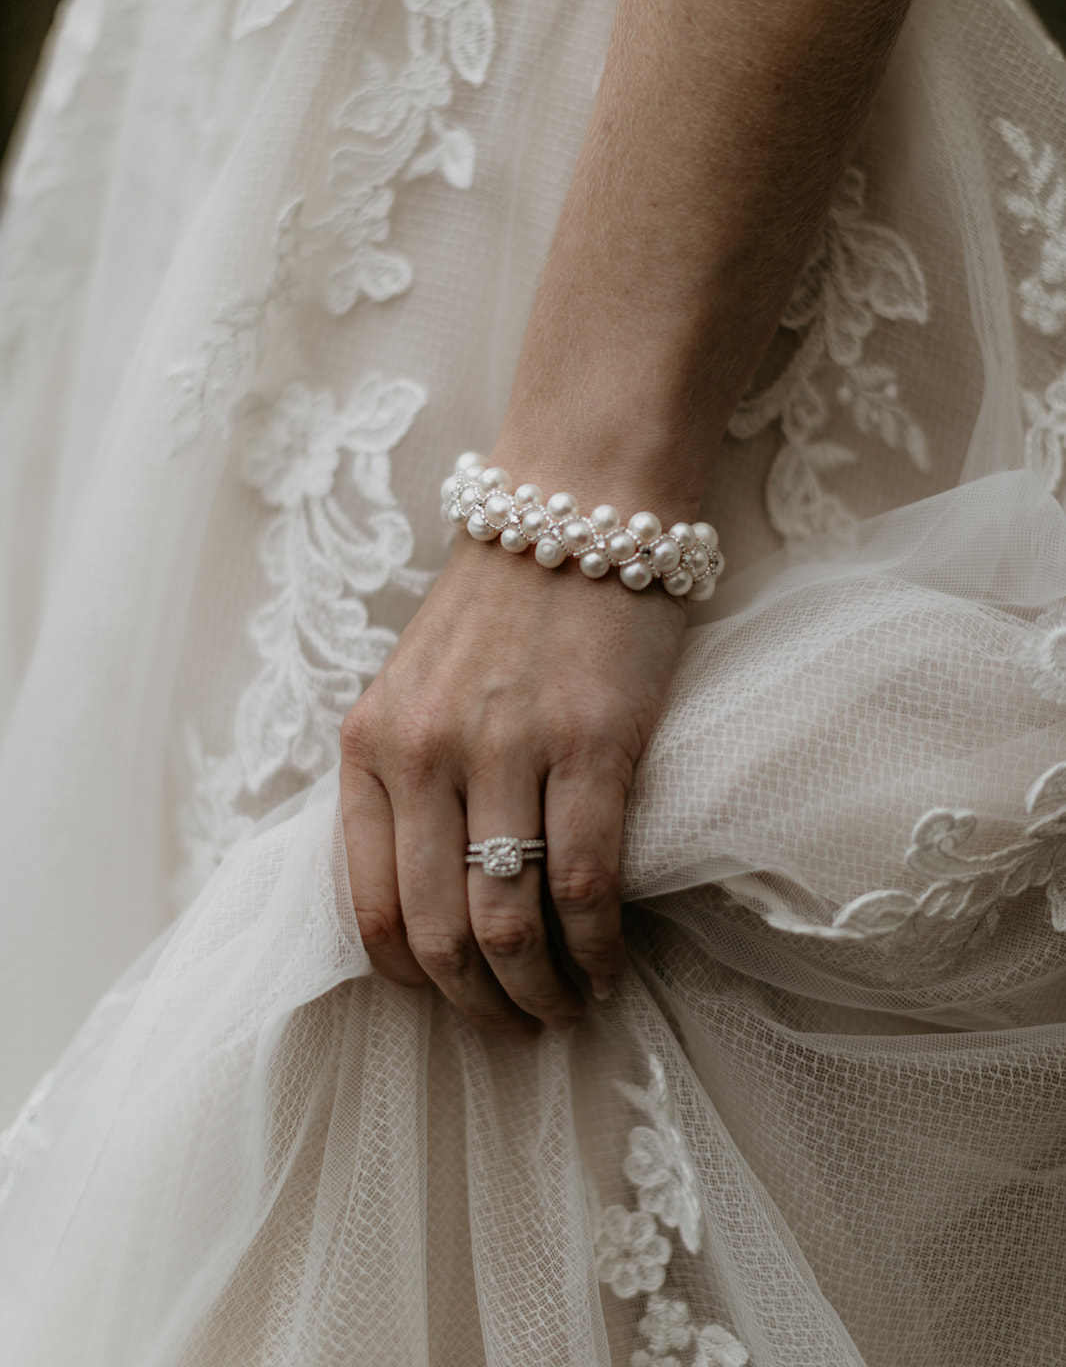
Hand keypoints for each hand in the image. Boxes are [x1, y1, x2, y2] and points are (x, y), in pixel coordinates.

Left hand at [340, 532, 685, 1037]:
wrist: (575, 507)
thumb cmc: (500, 606)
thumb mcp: (411, 688)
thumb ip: (402, 784)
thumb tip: (429, 902)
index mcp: (368, 746)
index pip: (368, 911)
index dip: (413, 983)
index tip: (454, 1002)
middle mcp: (424, 754)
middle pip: (440, 936)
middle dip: (480, 1009)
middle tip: (519, 1031)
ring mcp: (506, 749)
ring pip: (511, 926)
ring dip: (543, 994)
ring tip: (569, 1008)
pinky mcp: (591, 743)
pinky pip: (586, 885)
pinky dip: (600, 948)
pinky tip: (614, 963)